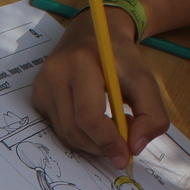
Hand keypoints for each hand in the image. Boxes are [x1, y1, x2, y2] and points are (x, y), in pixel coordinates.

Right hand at [30, 11, 170, 168]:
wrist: (94, 34)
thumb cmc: (120, 59)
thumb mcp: (145, 79)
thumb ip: (152, 114)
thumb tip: (135, 148)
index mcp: (81, 63)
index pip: (89, 117)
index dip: (108, 142)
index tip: (124, 156)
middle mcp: (55, 73)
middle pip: (75, 131)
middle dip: (101, 146)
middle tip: (121, 143)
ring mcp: (42, 86)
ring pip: (65, 135)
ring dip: (91, 143)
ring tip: (110, 128)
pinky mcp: (37, 96)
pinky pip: (58, 129)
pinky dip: (78, 134)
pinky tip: (92, 121)